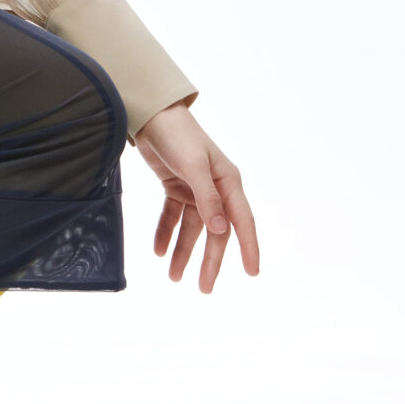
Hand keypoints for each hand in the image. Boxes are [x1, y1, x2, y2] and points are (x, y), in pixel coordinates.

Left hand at [131, 102, 259, 292]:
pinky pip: (173, 216)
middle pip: (215, 232)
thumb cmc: (178, 135)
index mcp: (228, 182)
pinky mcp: (175, 186)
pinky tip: (158, 250)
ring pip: (192, 228)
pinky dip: (166, 232)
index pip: (242, 222)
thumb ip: (207, 198)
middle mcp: (215, 189)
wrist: (151, 114)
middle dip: (209, 260)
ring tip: (173, 276)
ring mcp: (195, 189)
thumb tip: (220, 230)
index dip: (248, 248)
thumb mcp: (194, 166)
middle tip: (203, 288)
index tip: (253, 273)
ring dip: (183, 251)